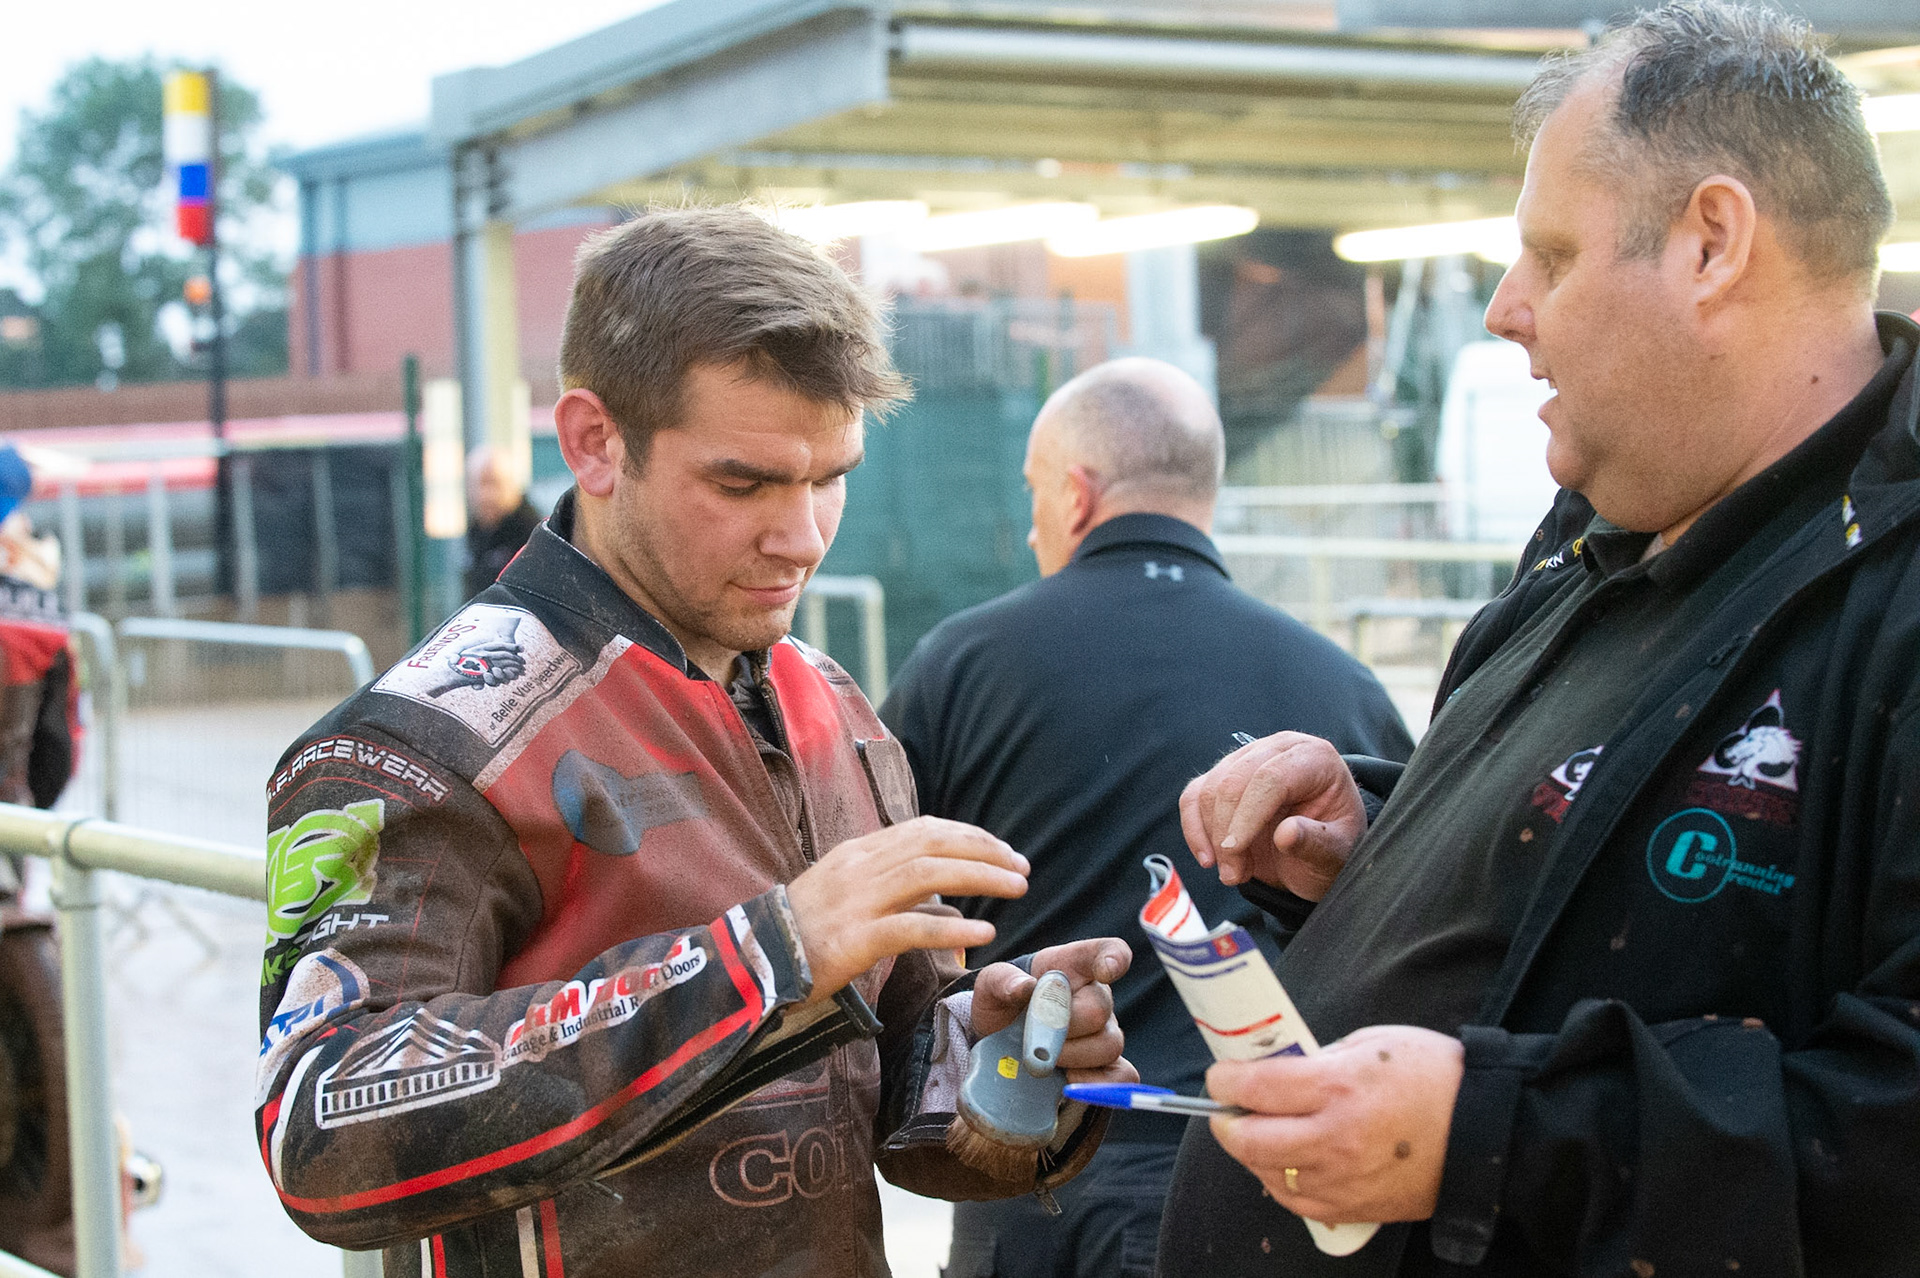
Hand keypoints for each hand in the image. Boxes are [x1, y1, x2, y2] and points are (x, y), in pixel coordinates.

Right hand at [787, 817, 1026, 1004]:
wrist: (753, 960)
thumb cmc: (803, 933)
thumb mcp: (850, 898)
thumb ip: (899, 896)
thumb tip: (950, 903)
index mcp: (860, 853)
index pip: (924, 829)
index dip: (969, 836)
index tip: (1002, 850)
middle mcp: (860, 867)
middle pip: (934, 843)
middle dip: (985, 851)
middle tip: (1022, 867)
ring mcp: (857, 901)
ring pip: (929, 875)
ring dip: (980, 878)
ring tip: (1016, 888)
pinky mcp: (854, 939)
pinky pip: (912, 928)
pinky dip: (952, 927)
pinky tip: (983, 931)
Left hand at [971, 938, 1136, 1084]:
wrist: (1000, 1046)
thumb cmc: (1003, 1006)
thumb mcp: (991, 986)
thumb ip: (1003, 980)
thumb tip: (1026, 987)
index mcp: (1075, 967)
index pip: (1109, 952)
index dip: (1114, 959)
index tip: (1105, 970)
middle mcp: (1098, 997)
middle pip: (1098, 1010)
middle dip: (1061, 1027)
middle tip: (1033, 1036)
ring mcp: (1106, 1033)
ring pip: (1109, 1045)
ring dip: (1071, 1056)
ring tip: (1043, 1058)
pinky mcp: (1108, 1068)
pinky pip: (1122, 1076)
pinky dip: (1095, 1082)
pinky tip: (1067, 1082)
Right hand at [1178, 732, 1365, 899]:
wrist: (1320, 848)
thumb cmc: (1332, 846)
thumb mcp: (1336, 853)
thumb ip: (1317, 843)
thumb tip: (1286, 834)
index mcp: (1314, 758)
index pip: (1271, 778)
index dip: (1248, 816)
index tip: (1235, 853)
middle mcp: (1278, 749)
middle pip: (1234, 780)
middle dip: (1226, 833)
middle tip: (1234, 875)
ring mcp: (1247, 758)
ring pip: (1210, 789)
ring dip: (1212, 836)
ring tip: (1234, 872)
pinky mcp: (1223, 774)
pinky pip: (1194, 796)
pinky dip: (1194, 829)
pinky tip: (1208, 857)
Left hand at [1205, 1026, 1463, 1223]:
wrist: (1489, 1130)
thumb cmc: (1437, 1076)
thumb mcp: (1374, 1041)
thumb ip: (1321, 1057)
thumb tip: (1282, 1068)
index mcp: (1338, 1086)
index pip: (1256, 1087)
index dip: (1225, 1080)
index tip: (1220, 1076)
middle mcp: (1335, 1137)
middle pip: (1251, 1139)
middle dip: (1226, 1122)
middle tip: (1225, 1110)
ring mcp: (1346, 1178)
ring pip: (1270, 1175)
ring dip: (1251, 1154)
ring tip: (1252, 1136)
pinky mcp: (1360, 1206)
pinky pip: (1300, 1204)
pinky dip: (1280, 1185)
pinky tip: (1279, 1168)